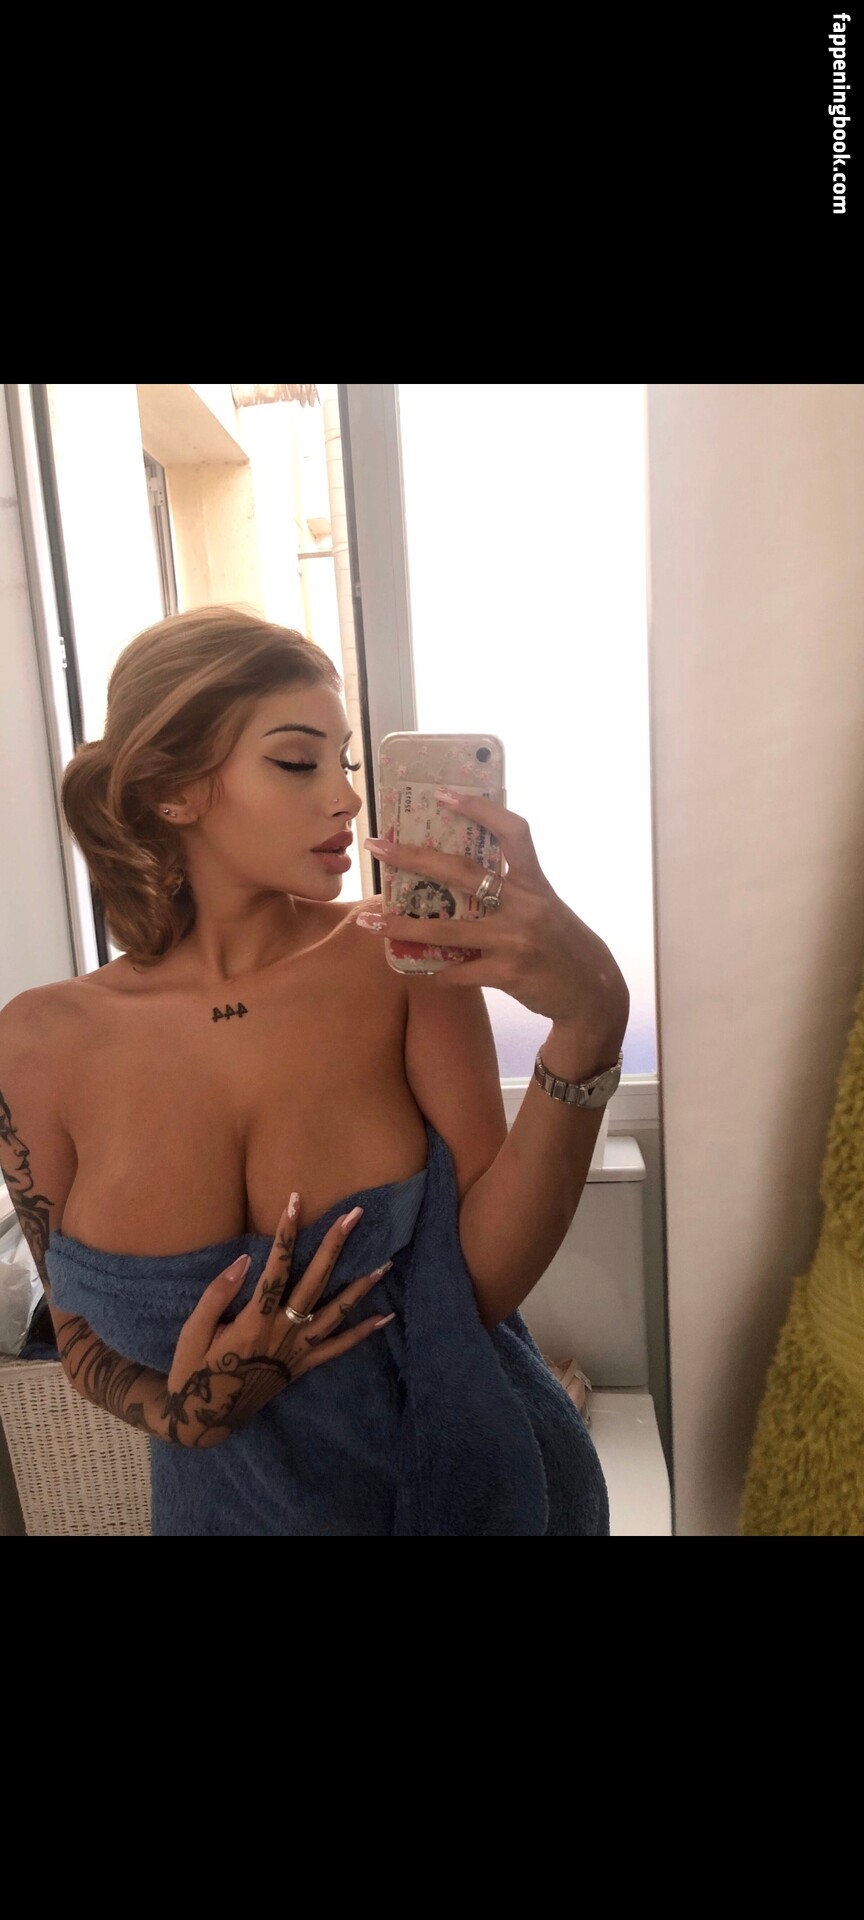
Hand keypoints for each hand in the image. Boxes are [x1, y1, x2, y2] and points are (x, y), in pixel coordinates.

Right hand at [160, 1203, 392, 1447]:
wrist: (205, 1417)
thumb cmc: (194, 1369)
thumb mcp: (193, 1331)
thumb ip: (217, 1294)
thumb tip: (244, 1260)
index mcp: (252, 1321)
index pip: (276, 1269)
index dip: (287, 1235)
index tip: (296, 1202)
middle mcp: (282, 1333)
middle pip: (315, 1282)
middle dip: (335, 1245)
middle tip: (355, 1215)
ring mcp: (297, 1351)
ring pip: (336, 1313)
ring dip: (361, 1286)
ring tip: (386, 1262)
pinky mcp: (303, 1367)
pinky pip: (339, 1349)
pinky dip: (363, 1333)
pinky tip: (386, 1317)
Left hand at [359, 789, 629, 1035]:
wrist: (592, 992)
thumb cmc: (562, 943)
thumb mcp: (545, 906)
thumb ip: (513, 889)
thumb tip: (461, 877)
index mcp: (535, 882)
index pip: (512, 832)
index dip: (480, 809)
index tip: (443, 795)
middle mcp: (525, 906)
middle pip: (462, 873)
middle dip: (415, 858)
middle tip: (378, 847)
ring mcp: (515, 940)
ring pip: (448, 931)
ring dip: (404, 926)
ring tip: (370, 921)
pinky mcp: (508, 974)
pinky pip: (459, 972)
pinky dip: (439, 971)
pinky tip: (424, 969)